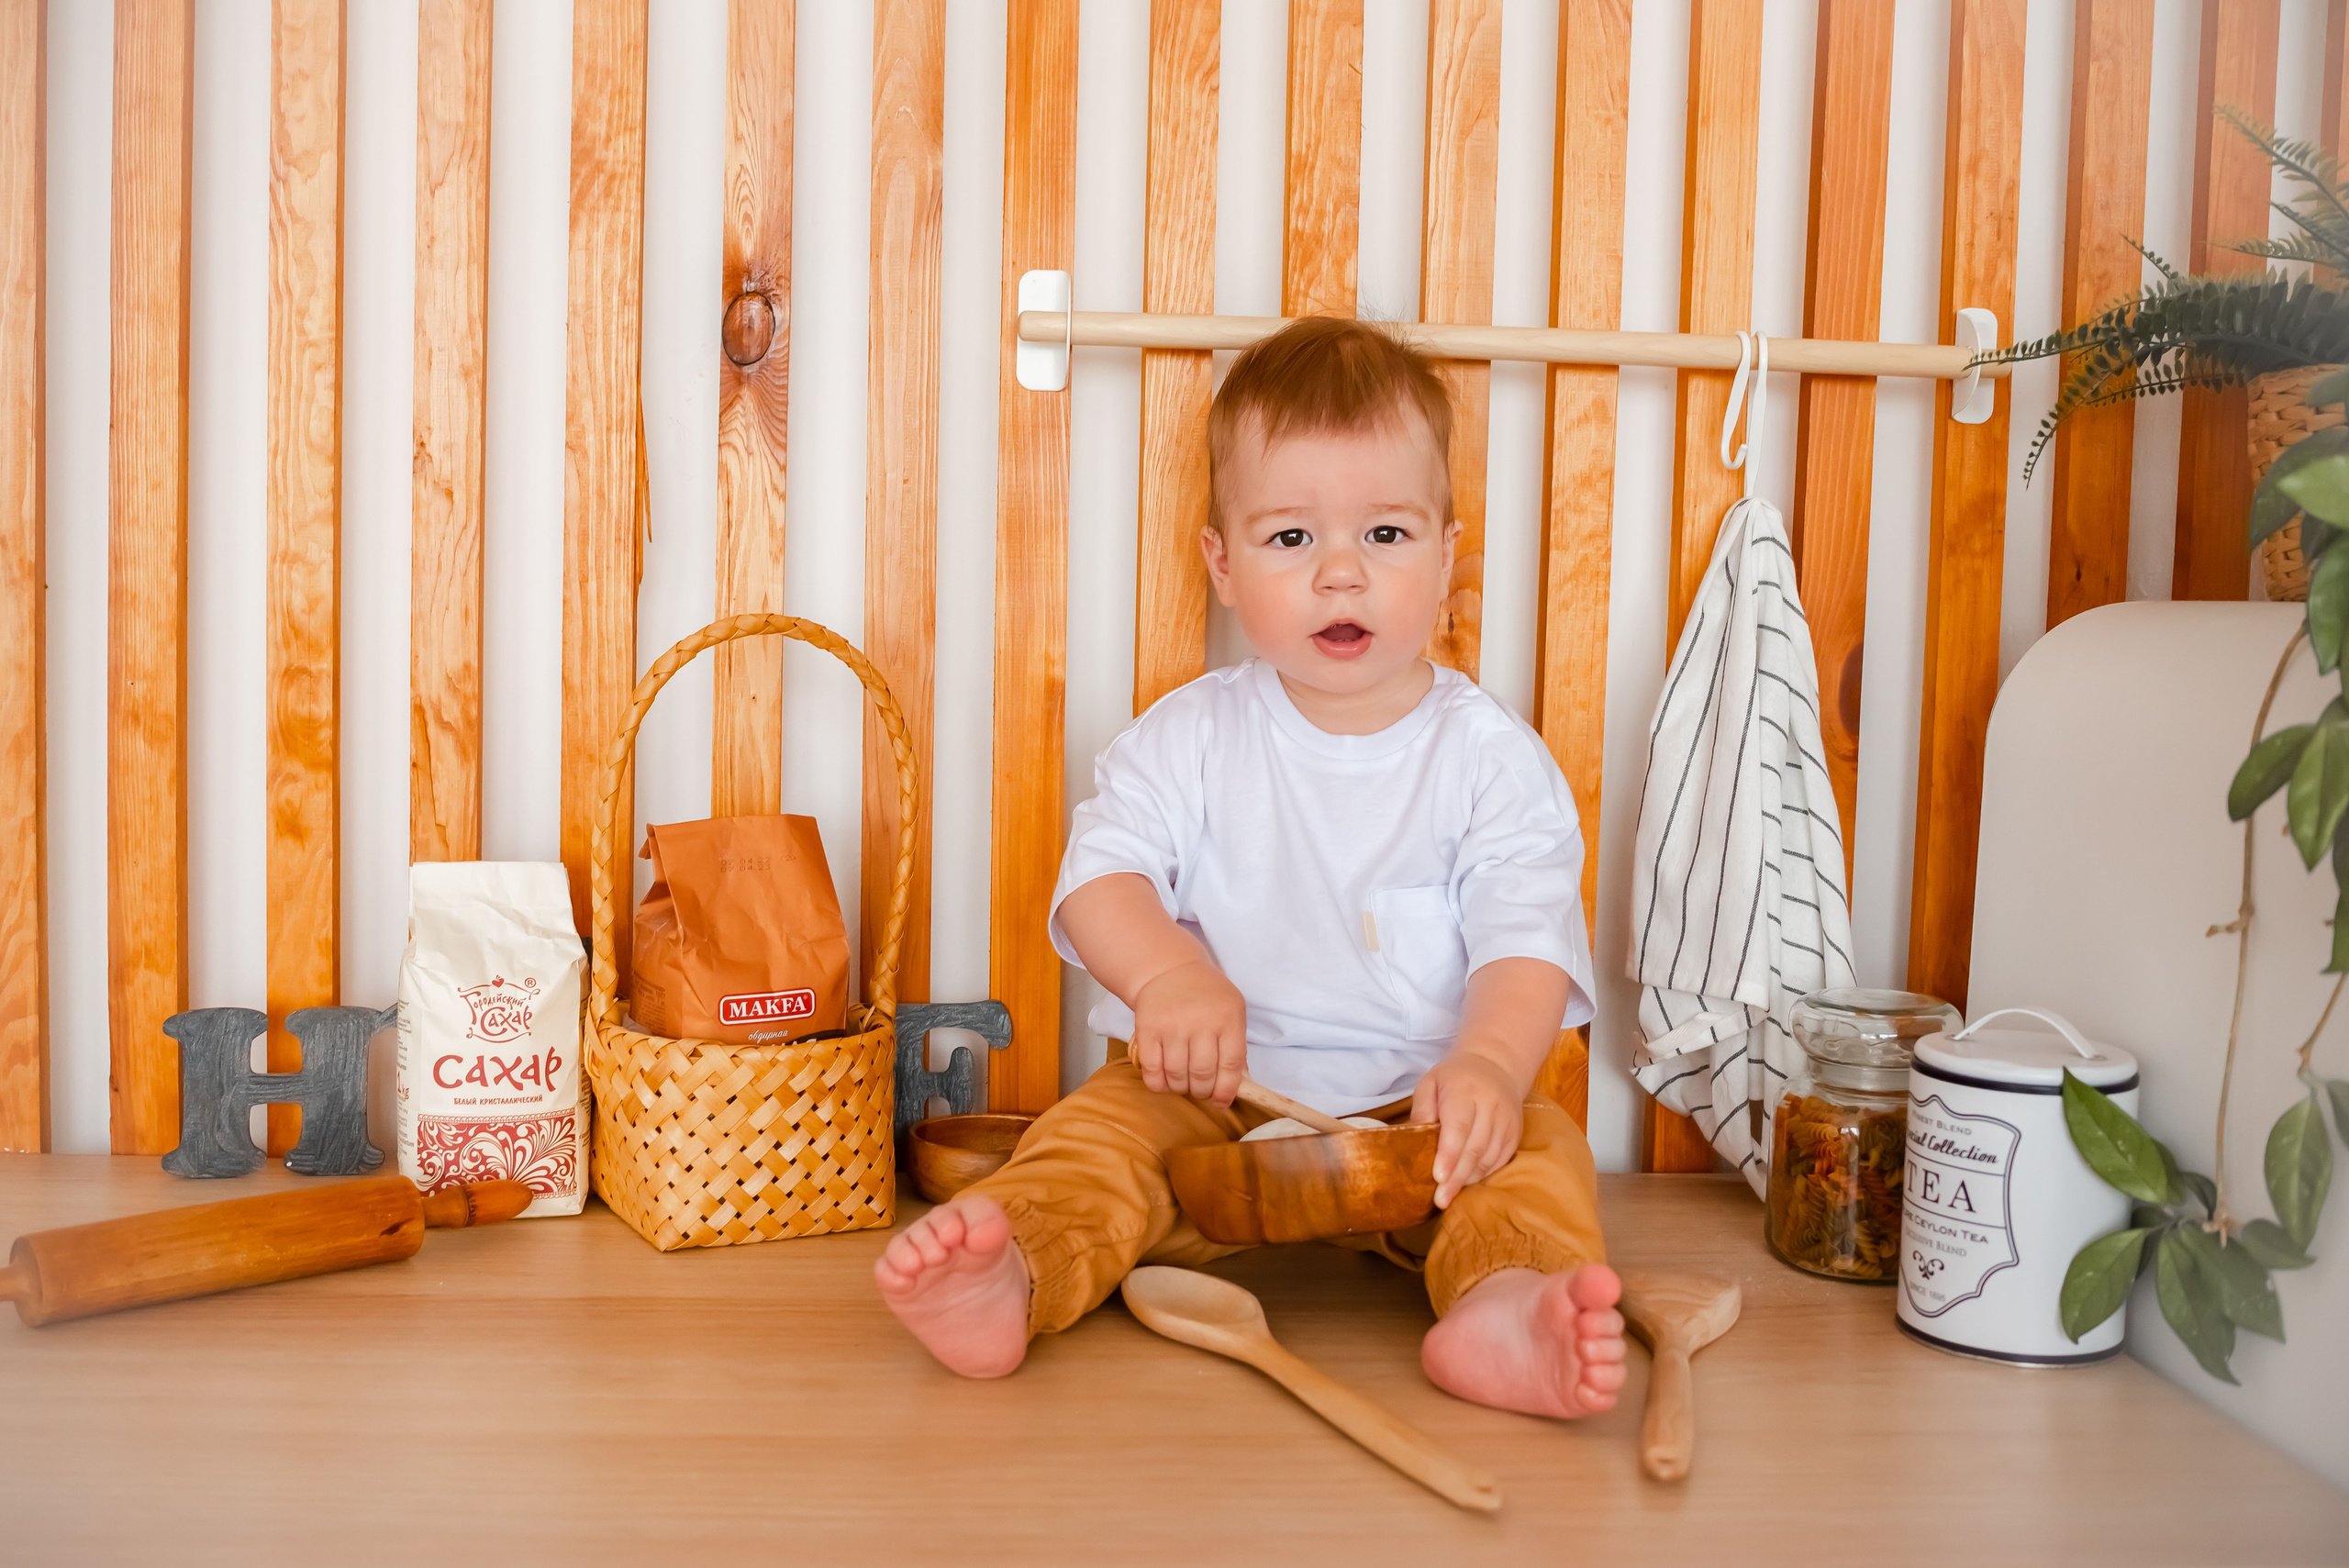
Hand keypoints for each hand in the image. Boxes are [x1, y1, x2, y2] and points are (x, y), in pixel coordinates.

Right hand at [1131, 960, 1247, 1105]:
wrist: (1168, 970)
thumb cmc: (1205, 994)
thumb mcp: (1232, 1010)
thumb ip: (1237, 1045)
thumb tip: (1241, 1085)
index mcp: (1228, 1018)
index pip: (1231, 1065)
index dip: (1226, 1090)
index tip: (1221, 1102)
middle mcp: (1201, 1022)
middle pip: (1203, 1074)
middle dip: (1202, 1091)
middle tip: (1200, 1090)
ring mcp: (1172, 1026)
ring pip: (1177, 1076)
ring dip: (1181, 1088)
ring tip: (1183, 1084)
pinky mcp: (1147, 1030)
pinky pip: (1152, 1070)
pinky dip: (1158, 1084)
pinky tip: (1164, 1081)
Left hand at [1410, 1050, 1525, 1208]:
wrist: (1495, 1066)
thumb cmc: (1454, 1078)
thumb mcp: (1430, 1084)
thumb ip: (1422, 1110)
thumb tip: (1414, 1142)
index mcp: (1466, 1090)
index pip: (1459, 1127)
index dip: (1449, 1154)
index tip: (1438, 1177)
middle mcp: (1491, 1105)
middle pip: (1474, 1147)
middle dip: (1456, 1177)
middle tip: (1440, 1199)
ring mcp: (1507, 1121)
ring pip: (1488, 1158)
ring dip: (1468, 1178)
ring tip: (1449, 1193)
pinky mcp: (1515, 1133)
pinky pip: (1499, 1160)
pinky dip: (1482, 1174)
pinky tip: (1465, 1180)